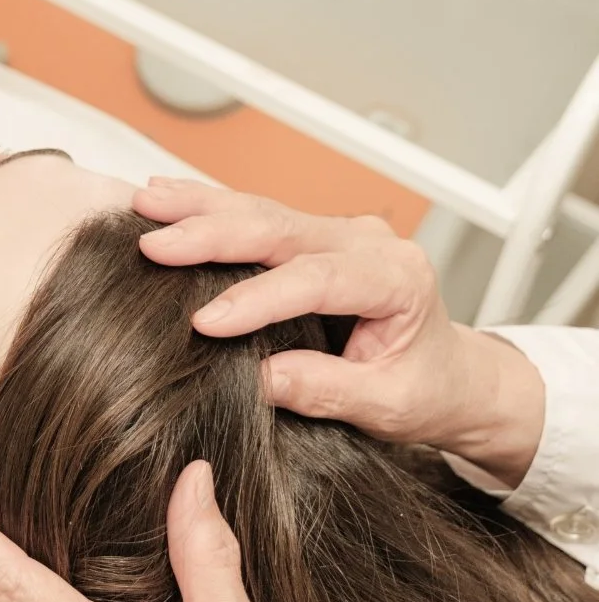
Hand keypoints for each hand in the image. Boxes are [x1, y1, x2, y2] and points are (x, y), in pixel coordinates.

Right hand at [132, 179, 544, 486]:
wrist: (454, 374)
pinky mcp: (310, 236)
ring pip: (260, 210)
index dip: (257, 298)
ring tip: (146, 203)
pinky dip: (208, 207)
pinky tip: (167, 195)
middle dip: (211, 233)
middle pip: (279, 228)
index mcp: (396, 278)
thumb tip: (257, 380)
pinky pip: (255, 215)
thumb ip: (326, 389)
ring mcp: (336, 232)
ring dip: (198, 207)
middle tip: (154, 243)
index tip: (204, 323)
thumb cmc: (428, 389)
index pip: (317, 280)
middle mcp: (366, 241)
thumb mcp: (387, 406)